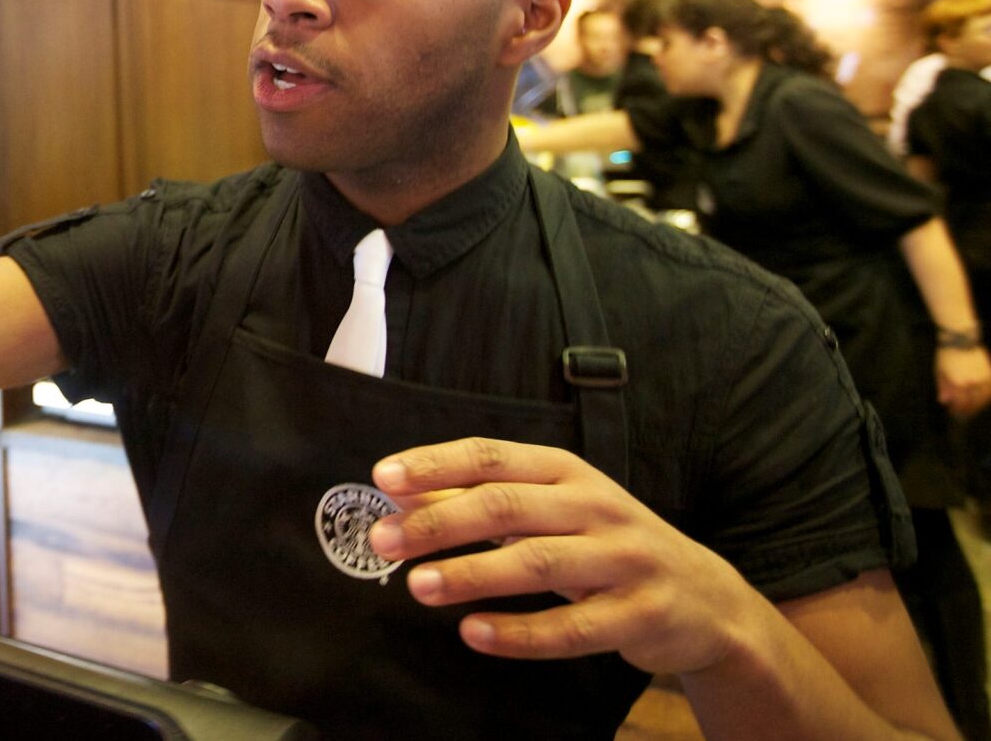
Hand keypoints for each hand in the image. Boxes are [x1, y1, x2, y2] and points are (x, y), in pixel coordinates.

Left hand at [368, 437, 767, 675]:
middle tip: (383, 540)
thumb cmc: (606, 545)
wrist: (707, 598)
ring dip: (471, 575)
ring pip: (537, 563)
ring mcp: (624, 558)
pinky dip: (520, 632)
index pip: (491, 457)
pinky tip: (474, 634)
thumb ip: (483, 500)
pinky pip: (574, 627)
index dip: (436, 465)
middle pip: (507, 507)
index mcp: (567, 472)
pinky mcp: (642, 613)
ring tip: (418, 586)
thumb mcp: (552, 510)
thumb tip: (404, 493)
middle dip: (438, 523)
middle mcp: (596, 505)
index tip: (383, 478)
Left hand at [936, 345, 990, 417]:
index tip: (954, 412)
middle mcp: (972, 382)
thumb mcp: (939, 371)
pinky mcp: (989, 372)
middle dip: (969, 410)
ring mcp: (982, 377)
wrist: (960, 339)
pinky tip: (982, 398)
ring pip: (983, 397)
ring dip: (978, 404)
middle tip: (964, 413)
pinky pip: (989, 389)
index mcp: (958, 383)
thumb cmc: (946, 356)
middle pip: (973, 402)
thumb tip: (944, 401)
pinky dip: (986, 396)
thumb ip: (942, 387)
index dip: (958, 409)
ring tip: (973, 408)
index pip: (960, 403)